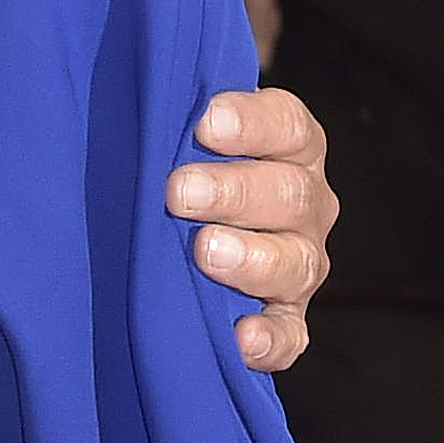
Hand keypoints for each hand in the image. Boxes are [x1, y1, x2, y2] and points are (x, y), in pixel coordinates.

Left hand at [172, 88, 337, 371]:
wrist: (179, 224)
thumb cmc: (175, 165)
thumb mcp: (180, 135)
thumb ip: (173, 119)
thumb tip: (140, 102)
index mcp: (288, 147)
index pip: (288, 125)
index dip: (251, 124)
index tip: (203, 124)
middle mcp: (304, 202)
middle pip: (288, 192)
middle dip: (233, 192)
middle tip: (178, 193)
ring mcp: (299, 262)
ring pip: (294, 261)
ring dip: (250, 258)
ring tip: (205, 252)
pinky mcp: (286, 317)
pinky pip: (290, 334)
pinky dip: (269, 340)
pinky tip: (240, 338)